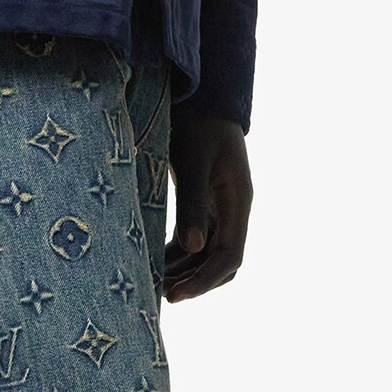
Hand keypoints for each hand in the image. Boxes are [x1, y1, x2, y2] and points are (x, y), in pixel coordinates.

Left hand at [163, 114, 252, 303]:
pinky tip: (155, 260)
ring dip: (185, 270)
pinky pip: (196, 238)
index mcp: (238, 200)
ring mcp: (221, 206)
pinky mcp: (205, 202)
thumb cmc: (197, 123)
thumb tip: (192, 248)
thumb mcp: (192, 162)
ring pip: (208, 253)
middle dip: (196, 281)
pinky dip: (179, 253)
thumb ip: (193, 203)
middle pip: (222, 261)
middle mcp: (233, 209)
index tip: (176, 295)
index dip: (205, 281)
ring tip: (154, 282)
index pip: (229, 256)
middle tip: (162, 295)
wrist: (202, 95)